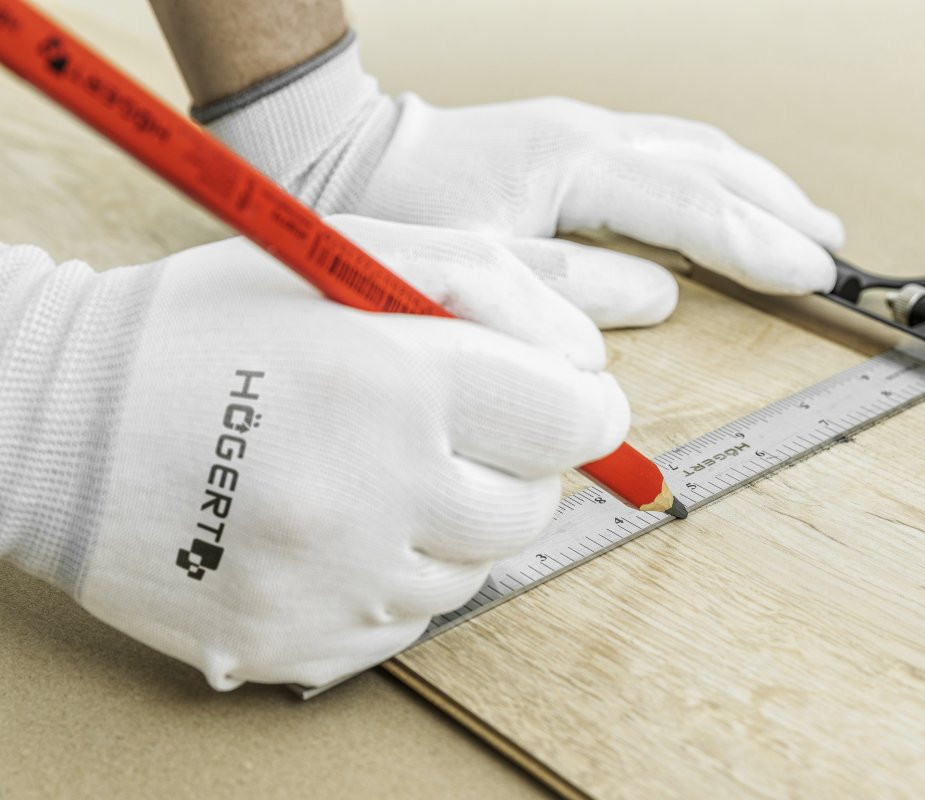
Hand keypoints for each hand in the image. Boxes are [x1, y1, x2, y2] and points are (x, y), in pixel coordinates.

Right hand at [0, 216, 628, 687]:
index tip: (565, 402)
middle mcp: (372, 493)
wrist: (52, 419)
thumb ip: (490, 288)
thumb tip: (589, 362)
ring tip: (366, 472)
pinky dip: (393, 576)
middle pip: (530, 506)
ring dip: (448, 521)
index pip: (572, 420)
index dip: (584, 408)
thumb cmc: (207, 323)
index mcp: (393, 381)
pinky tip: (332, 528)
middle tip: (440, 428)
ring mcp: (334, 584)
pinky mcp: (295, 643)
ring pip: (473, 570)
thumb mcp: (348, 258)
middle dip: (510, 465)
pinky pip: (407, 623)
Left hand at [205, 35, 843, 325]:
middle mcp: (589, 136)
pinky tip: (725, 199)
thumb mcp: (473, 266)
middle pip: (713, 166)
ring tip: (803, 218)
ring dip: (755, 185)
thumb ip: (568, 289)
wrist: (335, 154)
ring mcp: (580, 133)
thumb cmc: (390, 213)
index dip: (761, 245)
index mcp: (574, 163)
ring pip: (695, 150)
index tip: (815, 274)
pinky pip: (664, 153)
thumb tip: (660, 295)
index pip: (694, 206)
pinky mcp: (567, 143)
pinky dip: (711, 179)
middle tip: (833, 248)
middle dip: (778, 207)